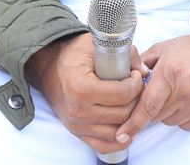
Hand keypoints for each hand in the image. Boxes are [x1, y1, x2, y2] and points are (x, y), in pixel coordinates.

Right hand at [24, 32, 144, 155]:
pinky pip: (103, 145)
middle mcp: (78, 111)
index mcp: (82, 88)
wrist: (47, 66)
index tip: (135, 75)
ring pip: (118, 132)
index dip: (136, 84)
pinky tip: (126, 127)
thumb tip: (143, 71)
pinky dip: (118, 140)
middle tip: (137, 88)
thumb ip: (123, 52)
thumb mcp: (95, 45)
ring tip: (132, 103)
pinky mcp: (77, 132)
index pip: (123, 95)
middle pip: (123, 115)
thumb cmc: (70, 54)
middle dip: (137, 100)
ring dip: (131, 119)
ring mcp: (77, 125)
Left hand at [115, 28, 189, 140]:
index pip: (147, 105)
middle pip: (156, 114)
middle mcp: (185, 93)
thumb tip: (128, 76)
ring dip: (168, 110)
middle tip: (162, 90)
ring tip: (179, 90)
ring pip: (169, 121)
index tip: (122, 135)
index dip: (133, 123)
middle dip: (153, 105)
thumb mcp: (165, 48)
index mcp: (170, 74)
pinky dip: (183, 115)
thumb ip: (143, 62)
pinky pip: (185, 125)